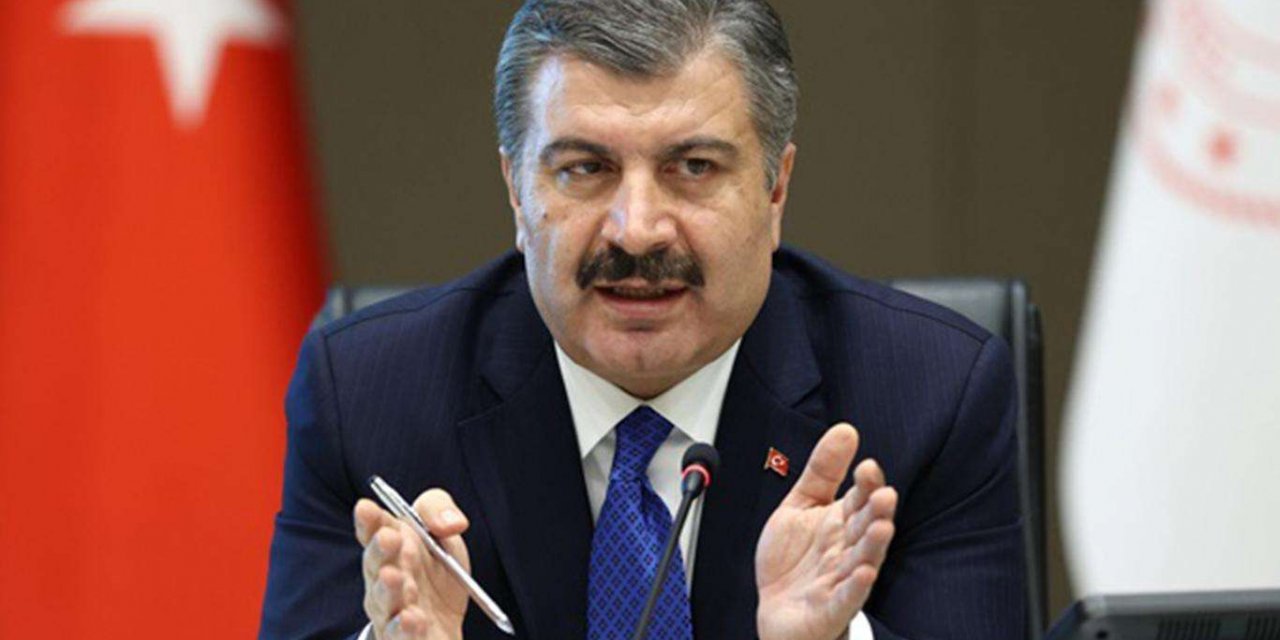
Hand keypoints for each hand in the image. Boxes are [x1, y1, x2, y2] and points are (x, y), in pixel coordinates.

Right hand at [354, 489, 471, 639]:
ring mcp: (390, 609)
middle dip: (380, 550)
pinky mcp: (401, 637)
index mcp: (392, 546)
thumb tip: (451, 522)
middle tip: (388, 538)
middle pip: (376, 564)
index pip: (374, 530)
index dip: (369, 520)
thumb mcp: (442, 532)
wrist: (446, 621)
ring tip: (394, 578)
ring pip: (383, 600)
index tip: (366, 508)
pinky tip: (411, 619)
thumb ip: (440, 510)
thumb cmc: (437, 570)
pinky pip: (398, 634)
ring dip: (387, 589)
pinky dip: (404, 628)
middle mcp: (384, 577)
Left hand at [755, 424, 898, 639]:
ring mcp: (842, 578)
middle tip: (883, 495)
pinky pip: (846, 596)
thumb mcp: (801, 505)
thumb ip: (822, 470)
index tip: (867, 467)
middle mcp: (846, 549)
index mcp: (841, 522)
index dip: (865, 484)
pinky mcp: (832, 607)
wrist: (777, 610)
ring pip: (863, 560)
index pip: (860, 499)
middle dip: (876, 512)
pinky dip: (855, 586)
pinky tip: (863, 573)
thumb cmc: (793, 560)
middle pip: (866, 528)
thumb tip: (845, 430)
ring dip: (873, 545)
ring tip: (881, 528)